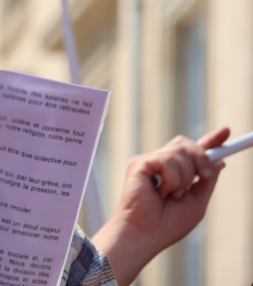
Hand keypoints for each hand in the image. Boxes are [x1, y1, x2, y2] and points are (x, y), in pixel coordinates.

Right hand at [92, 127, 229, 283]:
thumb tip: (219, 162)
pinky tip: (160, 192)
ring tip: (171, 196)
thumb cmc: (168, 224)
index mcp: (175, 173)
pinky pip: (167, 161)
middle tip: (203, 177)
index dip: (210, 140)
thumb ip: (207, 182)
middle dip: (202, 157)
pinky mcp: (139, 164)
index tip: (226, 131)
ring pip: (179, 152)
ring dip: (185, 178)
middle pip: (186, 144)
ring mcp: (150, 162)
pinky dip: (172, 180)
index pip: (194, 151)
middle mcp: (161, 164)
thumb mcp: (197, 202)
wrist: (146, 234)